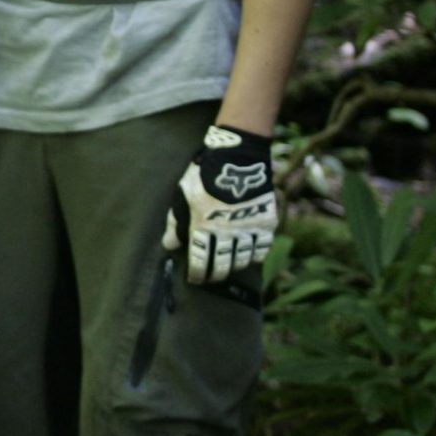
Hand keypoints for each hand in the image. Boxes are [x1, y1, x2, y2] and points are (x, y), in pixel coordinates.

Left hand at [161, 125, 276, 284]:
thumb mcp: (184, 195)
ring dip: (234, 265)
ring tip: (229, 267)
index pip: (200, 260)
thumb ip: (176, 222)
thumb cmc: (205, 175)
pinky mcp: (266, 222)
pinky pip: (262, 247)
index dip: (197, 274)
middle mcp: (227, 232)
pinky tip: (249, 256)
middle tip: (211, 278)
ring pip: (243, 259)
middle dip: (215, 274)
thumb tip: (169, 245)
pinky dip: (255, 255)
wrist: (238, 157)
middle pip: (222, 264)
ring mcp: (249, 228)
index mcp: (204, 227)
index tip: (195, 279)